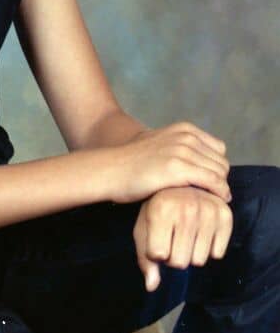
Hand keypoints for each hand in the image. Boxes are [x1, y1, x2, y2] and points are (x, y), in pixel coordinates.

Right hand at [110, 121, 230, 203]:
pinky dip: (219, 193)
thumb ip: (179, 146)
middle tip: (208, 196)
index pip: (219, 150)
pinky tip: (213, 202)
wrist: (111, 170)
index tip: (207, 183)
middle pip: (221, 162)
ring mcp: (182, 151)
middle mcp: (185, 136)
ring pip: (220, 173)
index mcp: (184, 129)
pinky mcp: (178, 168)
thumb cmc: (132, 163)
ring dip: (219, 189)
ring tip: (208, 201)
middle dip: (218, 180)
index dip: (215, 168)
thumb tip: (197, 159)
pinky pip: (214, 182)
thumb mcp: (159, 143)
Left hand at [133, 186, 233, 291]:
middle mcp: (185, 209)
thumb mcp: (144, 228)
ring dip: (192, 253)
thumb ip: (145, 259)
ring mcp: (208, 211)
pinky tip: (202, 231)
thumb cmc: (159, 209)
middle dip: (174, 256)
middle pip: (180, 262)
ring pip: (199, 261)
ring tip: (187, 233)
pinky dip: (210, 248)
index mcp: (161, 210)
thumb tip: (152, 287)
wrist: (183, 184)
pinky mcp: (225, 215)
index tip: (157, 238)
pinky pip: (218, 254)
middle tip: (174, 237)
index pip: (158, 256)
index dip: (157, 252)